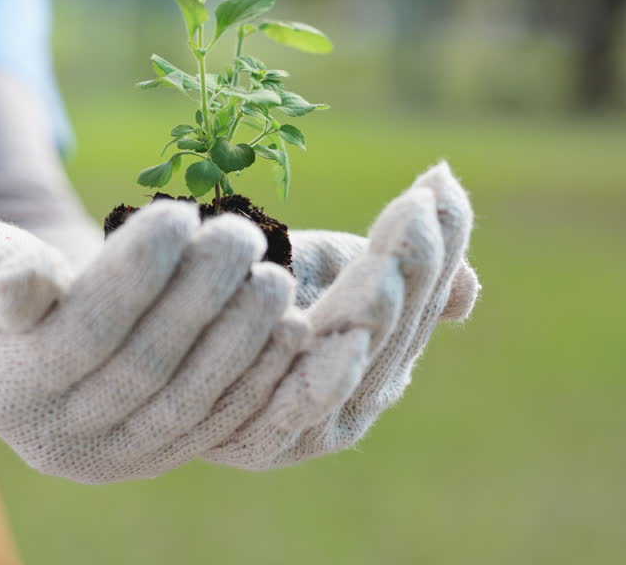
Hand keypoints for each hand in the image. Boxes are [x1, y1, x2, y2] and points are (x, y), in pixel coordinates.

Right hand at [0, 200, 307, 483]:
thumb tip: (22, 284)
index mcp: (8, 388)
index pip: (83, 332)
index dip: (134, 275)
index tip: (178, 214)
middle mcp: (59, 438)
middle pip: (145, 368)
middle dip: (201, 297)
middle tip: (241, 235)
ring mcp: (112, 458)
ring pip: (189, 402)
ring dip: (242, 339)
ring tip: (274, 278)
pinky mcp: (158, 458)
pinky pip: (218, 425)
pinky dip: (260, 379)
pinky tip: (291, 329)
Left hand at [203, 161, 479, 469]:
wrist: (157, 320)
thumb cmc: (244, 289)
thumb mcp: (327, 267)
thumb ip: (392, 270)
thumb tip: (468, 288)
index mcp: (378, 362)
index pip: (421, 301)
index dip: (436, 248)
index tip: (436, 184)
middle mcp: (353, 404)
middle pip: (394, 333)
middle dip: (411, 270)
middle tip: (414, 208)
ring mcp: (306, 429)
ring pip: (353, 367)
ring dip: (372, 312)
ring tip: (385, 263)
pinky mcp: (251, 441)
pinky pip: (291, 410)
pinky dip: (317, 376)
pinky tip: (329, 332)